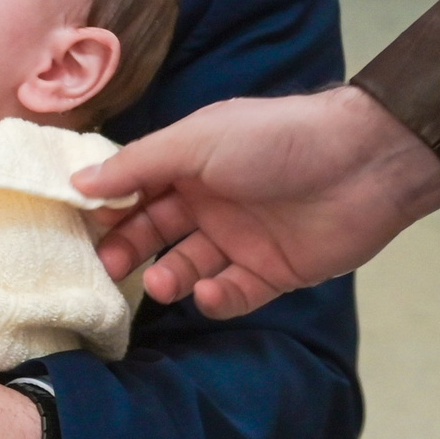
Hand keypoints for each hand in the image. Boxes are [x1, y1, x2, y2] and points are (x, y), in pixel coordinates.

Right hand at [71, 85, 439, 318]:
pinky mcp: (273, 273)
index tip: (80, 226)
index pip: (135, 190)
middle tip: (109, 265)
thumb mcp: (195, 141)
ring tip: (160, 283)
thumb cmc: (272, 140)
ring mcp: (241, 239)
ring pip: (189, 266)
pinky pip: (234, 294)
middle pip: (155, 232)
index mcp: (189, 164)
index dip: (108, 207)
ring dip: (169, 277)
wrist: (361, 165)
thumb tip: (77, 181)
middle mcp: (209, 201)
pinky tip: (209, 292)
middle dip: (128, 248)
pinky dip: (217, 298)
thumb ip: (137, 166)